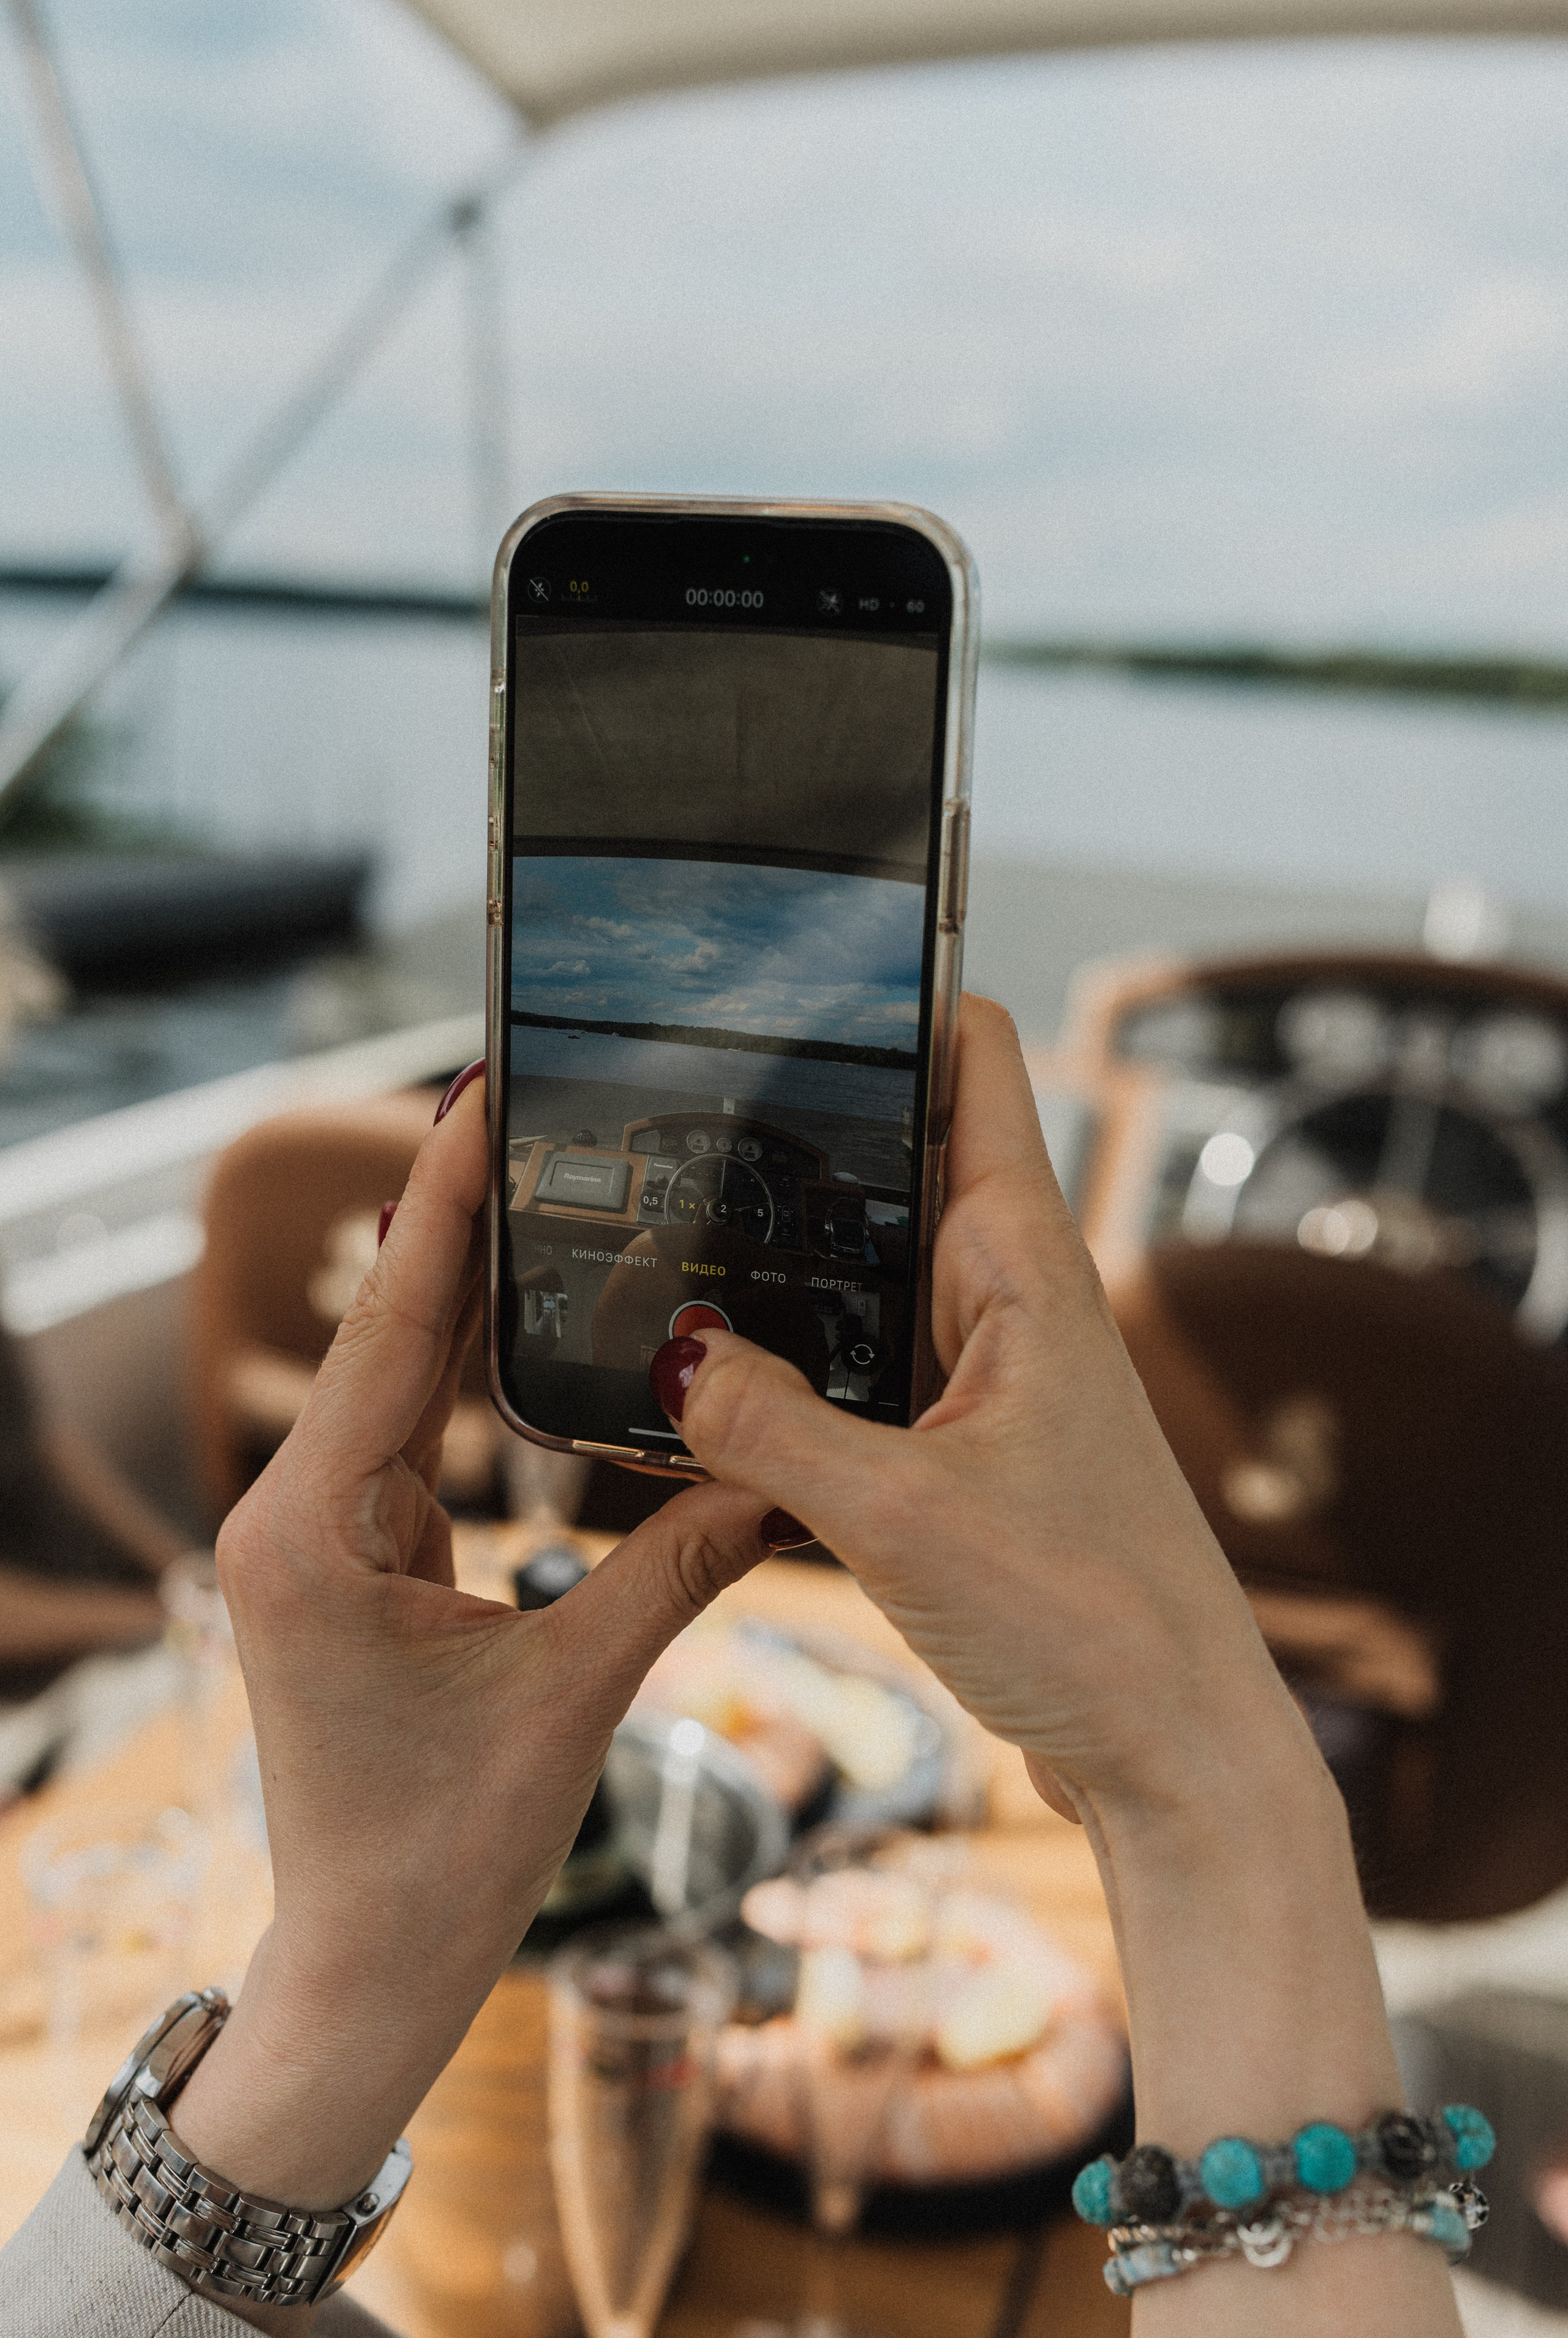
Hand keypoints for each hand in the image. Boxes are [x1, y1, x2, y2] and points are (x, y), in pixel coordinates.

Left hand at [172, 1074, 777, 2325]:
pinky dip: (469, 1370)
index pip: (392, 1330)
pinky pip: (411, 1432)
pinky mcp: (346, 1556)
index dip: (438, 1206)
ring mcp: (312, 1533)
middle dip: (460, 1221)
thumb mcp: (572, 1696)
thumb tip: (778, 1477)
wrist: (368, 1966)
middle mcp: (292, 1513)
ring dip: (468, 1289)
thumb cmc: (443, 1855)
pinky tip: (529, 1313)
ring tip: (545, 1182)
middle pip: (390, 1331)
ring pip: (399, 1376)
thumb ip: (674, 1566)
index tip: (475, 1095)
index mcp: (313, 1529)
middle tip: (533, 1106)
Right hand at [669, 993, 1300, 1827]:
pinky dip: (802, 1365)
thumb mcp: (900, 1515)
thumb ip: (771, 1427)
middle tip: (678, 1105)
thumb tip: (677, 1355)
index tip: (797, 965)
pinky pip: (870, 1371)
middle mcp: (1016, 1300)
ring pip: (878, 1274)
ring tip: (673, 1238)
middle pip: (905, 1161)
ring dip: (797, 1263)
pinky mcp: (970, 1450)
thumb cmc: (1088, 1621)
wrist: (1171, 1752)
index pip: (975, 1064)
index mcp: (1028, 1267)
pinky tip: (720, 1388)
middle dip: (807, 1130)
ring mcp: (994, 1374)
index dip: (898, 995)